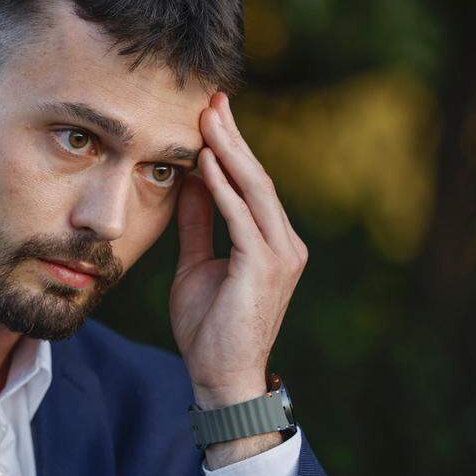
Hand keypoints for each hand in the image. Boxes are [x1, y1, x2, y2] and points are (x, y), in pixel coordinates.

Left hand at [170, 92, 307, 464]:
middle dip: (232, 136)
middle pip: (258, 178)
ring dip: (229, 151)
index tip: (209, 113)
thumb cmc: (209, 328)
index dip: (232, 147)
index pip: (252, 184)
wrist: (221, 377)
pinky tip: (206, 161)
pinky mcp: (265, 267)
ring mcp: (281, 255)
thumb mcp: (197, 264)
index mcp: (272, 242)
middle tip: (211, 98)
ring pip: (255, 190)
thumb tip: (190, 180)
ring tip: (208, 116)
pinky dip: (223, 187)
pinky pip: (242, 217)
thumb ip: (198, 223)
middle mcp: (285, 244)